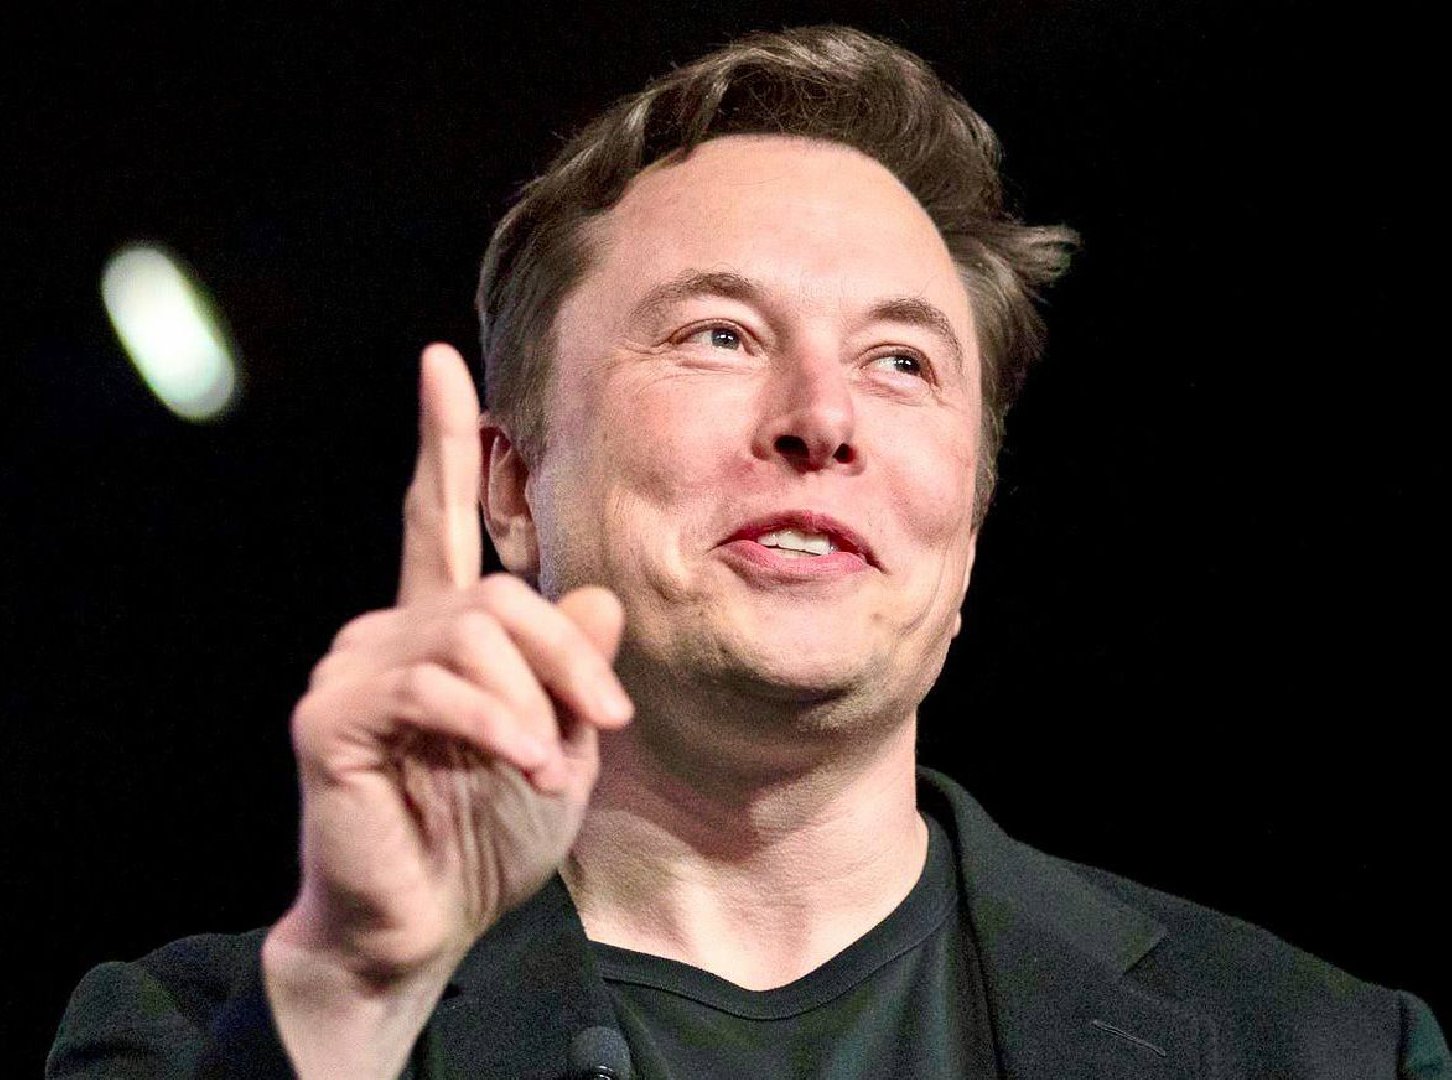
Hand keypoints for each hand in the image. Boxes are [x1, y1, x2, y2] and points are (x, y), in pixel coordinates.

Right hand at [263, 344, 630, 1075]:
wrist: (424, 926)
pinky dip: (496, 724)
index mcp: (440, 632)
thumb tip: (596, 595)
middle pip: (497, 590)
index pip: (436, 517)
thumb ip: (572, 670)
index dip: (442, 440)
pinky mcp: (330, 716)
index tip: (440, 363)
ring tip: (551, 766)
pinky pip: (434, 685)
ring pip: (472, 630)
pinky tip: (522, 763)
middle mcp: (388, 632)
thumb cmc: (489, 835)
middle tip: (608, 721)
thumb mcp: (561, 744)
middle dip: (568, 654)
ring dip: (535, 702)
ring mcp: (353, 669)